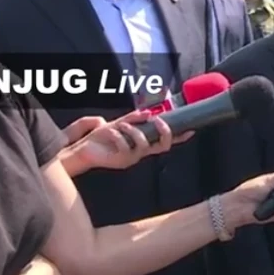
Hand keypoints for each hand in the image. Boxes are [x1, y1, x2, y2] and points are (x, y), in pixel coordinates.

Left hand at [60, 111, 193, 175]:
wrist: (82, 150)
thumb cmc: (100, 138)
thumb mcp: (119, 123)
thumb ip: (134, 118)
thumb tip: (149, 113)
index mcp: (142, 144)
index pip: (165, 142)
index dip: (179, 137)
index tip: (191, 130)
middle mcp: (140, 153)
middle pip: (163, 147)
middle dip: (164, 131)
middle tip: (158, 119)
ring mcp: (131, 158)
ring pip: (144, 144)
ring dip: (134, 130)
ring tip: (121, 125)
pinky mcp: (120, 161)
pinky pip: (126, 146)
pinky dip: (119, 135)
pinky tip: (109, 130)